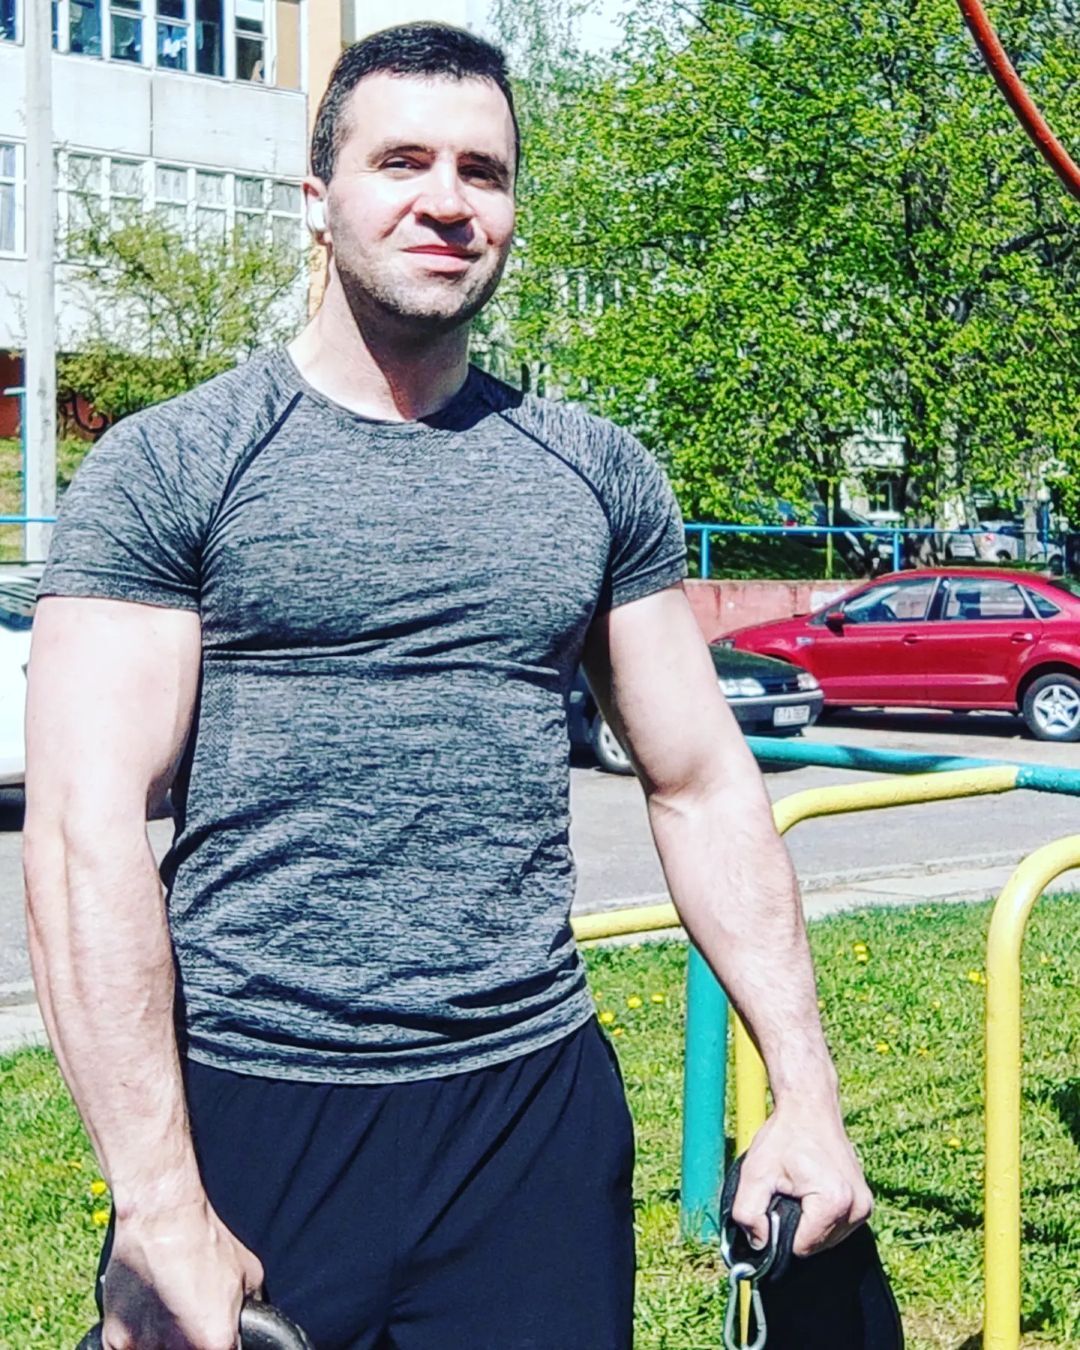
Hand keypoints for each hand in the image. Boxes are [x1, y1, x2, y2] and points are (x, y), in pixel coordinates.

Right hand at [100, 1197, 263, 1348]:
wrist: (161, 1217)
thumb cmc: (205, 1239)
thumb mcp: (249, 1274)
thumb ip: (247, 1308)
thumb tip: (247, 1324)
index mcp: (215, 1341)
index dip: (222, 1344)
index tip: (214, 1336)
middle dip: (192, 1342)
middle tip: (191, 1321)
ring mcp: (142, 1347)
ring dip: (163, 1341)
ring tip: (167, 1313)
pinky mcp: (114, 1340)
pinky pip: (129, 1349)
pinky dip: (137, 1339)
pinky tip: (147, 1315)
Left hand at [730, 1096, 872, 1256]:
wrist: (809, 1107)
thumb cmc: (783, 1136)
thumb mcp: (754, 1173)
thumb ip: (748, 1214)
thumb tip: (759, 1245)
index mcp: (834, 1203)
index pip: (801, 1248)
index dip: (780, 1232)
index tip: (776, 1202)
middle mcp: (857, 1209)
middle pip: (816, 1246)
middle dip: (795, 1227)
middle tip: (786, 1193)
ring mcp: (864, 1207)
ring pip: (827, 1240)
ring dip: (808, 1224)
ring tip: (798, 1190)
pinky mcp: (864, 1204)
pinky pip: (837, 1228)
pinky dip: (820, 1219)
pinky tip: (810, 1193)